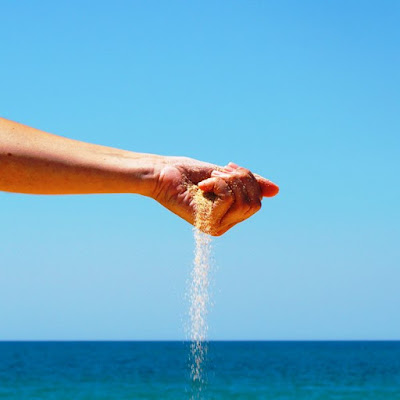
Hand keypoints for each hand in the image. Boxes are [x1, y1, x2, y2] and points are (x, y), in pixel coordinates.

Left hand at [152, 156, 278, 235]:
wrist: (162, 173)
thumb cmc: (188, 174)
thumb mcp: (225, 176)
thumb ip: (248, 184)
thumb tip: (276, 191)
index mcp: (230, 214)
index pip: (257, 201)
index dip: (249, 179)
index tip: (229, 167)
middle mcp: (225, 224)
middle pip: (255, 203)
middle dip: (241, 179)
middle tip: (219, 171)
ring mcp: (216, 226)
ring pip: (245, 202)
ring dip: (229, 181)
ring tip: (209, 178)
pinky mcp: (206, 222)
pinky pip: (228, 198)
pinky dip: (217, 184)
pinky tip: (202, 186)